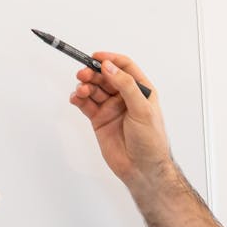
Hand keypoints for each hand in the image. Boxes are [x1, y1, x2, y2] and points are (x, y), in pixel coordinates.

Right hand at [68, 52, 170, 188]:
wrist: (142, 169)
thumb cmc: (151, 141)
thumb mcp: (142, 109)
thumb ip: (126, 86)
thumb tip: (109, 66)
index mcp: (141, 90)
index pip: (124, 67)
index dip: (110, 59)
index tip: (96, 57)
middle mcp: (125, 97)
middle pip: (105, 76)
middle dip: (93, 72)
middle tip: (84, 74)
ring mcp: (111, 108)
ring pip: (94, 89)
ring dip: (85, 85)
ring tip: (81, 90)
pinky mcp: (99, 120)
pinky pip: (86, 104)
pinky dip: (79, 99)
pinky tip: (76, 98)